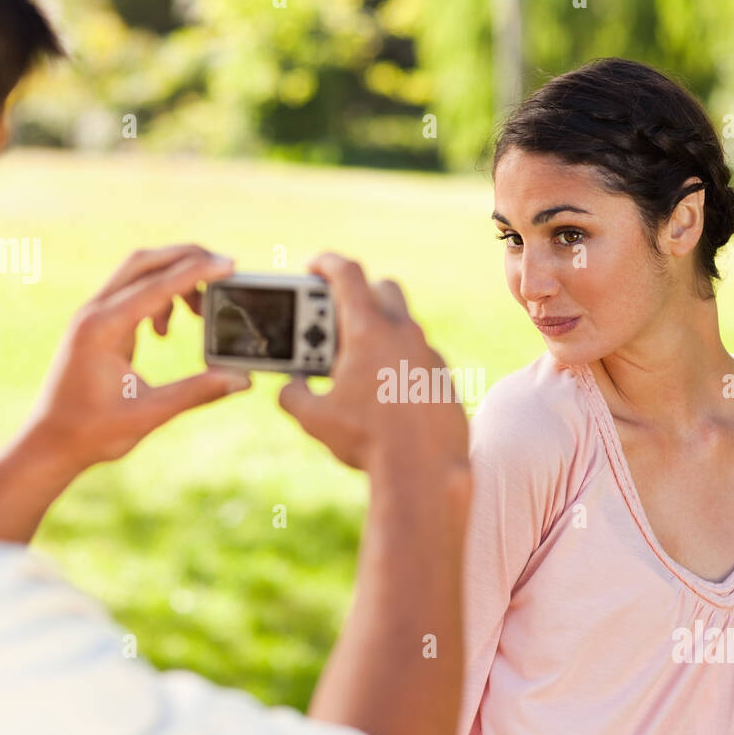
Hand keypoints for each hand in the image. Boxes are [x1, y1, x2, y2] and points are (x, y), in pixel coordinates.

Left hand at [22, 245, 250, 472]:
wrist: (51, 443)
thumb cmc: (92, 432)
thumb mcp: (149, 414)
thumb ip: (196, 392)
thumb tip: (241, 379)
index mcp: (102, 328)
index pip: (157, 285)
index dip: (197, 272)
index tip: (230, 265)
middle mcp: (94, 312)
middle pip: (144, 262)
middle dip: (187, 259)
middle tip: (225, 269)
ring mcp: (93, 315)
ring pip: (138, 274)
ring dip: (174, 280)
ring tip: (200, 312)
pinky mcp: (97, 324)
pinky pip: (132, 293)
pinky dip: (160, 298)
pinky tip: (166, 331)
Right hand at [278, 252, 468, 476]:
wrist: (424, 472)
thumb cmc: (367, 441)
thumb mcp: (314, 418)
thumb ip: (293, 394)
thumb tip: (289, 388)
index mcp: (369, 329)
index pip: (347, 273)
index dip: (326, 262)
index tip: (313, 265)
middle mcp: (404, 332)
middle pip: (383, 288)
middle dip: (358, 292)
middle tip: (335, 315)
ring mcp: (429, 353)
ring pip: (404, 324)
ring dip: (380, 330)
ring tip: (356, 361)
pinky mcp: (444, 377)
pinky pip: (419, 356)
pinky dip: (400, 361)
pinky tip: (385, 390)